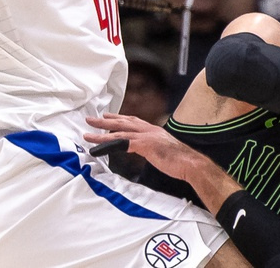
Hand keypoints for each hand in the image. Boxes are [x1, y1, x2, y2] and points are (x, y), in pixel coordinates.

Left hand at [86, 114, 202, 179]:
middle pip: (123, 122)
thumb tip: (146, 151)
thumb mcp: (162, 151)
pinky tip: (101, 145)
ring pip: (120, 131)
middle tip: (91, 119)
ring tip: (89, 131)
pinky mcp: (146, 145)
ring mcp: (147, 136)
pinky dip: (110, 143)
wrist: (191, 164)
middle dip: (106, 120)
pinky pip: (123, 143)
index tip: (108, 116)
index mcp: (153, 131)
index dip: (119, 118)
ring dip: (102, 131)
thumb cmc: (179, 161)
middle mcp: (149, 130)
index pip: (133, 121)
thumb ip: (152, 148)